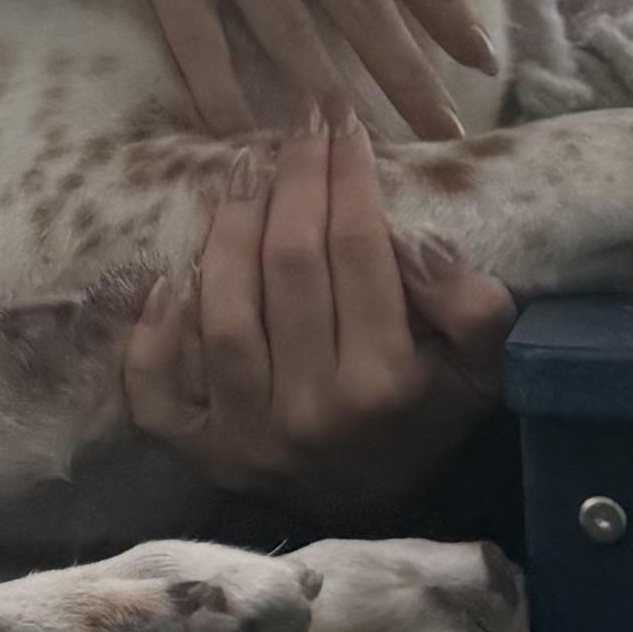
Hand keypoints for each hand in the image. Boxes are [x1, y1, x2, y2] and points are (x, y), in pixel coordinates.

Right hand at [82, 0, 492, 140]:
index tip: (484, 59)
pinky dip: (221, 94)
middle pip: (358, 3)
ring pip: (288, 28)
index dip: (443, 7)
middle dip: (407, 73)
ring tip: (356, 148)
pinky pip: (199, 44)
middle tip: (445, 135)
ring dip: (325, 90)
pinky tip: (241, 140)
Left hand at [122, 114, 513, 503]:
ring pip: (222, 313)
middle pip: (288, 268)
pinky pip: (156, 388)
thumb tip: (415, 245)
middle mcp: (311, 409)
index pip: (358, 253)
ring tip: (245, 176)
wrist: (368, 506)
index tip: (344, 125)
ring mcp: (246, 433)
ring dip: (228, 232)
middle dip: (294, 183)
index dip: (349, 179)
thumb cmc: (422, 414)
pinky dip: (153, 332)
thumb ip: (473, 306)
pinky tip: (171, 278)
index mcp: (384, 383)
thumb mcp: (480, 368)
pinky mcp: (199, 450)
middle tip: (298, 130)